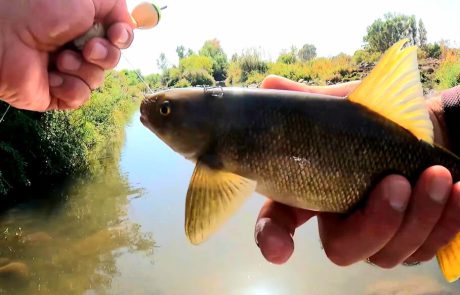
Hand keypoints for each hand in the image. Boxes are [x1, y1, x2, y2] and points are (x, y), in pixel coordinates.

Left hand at [0, 0, 134, 110]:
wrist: (7, 34)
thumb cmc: (43, 9)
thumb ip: (116, 8)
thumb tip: (126, 26)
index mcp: (85, 25)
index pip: (117, 39)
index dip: (122, 39)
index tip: (116, 35)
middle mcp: (77, 47)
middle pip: (112, 61)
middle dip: (104, 55)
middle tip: (86, 48)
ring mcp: (67, 71)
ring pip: (97, 80)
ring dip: (82, 70)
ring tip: (59, 59)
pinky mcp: (57, 93)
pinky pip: (81, 98)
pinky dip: (70, 88)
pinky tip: (52, 77)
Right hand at [254, 75, 459, 267]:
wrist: (425, 130)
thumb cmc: (376, 119)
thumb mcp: (342, 105)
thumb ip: (309, 101)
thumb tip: (270, 85)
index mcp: (310, 191)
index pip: (279, 223)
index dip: (272, 238)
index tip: (279, 247)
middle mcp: (340, 224)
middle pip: (342, 250)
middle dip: (375, 224)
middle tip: (397, 183)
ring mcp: (377, 238)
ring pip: (389, 253)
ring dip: (418, 218)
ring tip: (438, 176)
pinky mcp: (413, 242)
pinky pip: (428, 247)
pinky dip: (447, 221)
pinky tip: (459, 191)